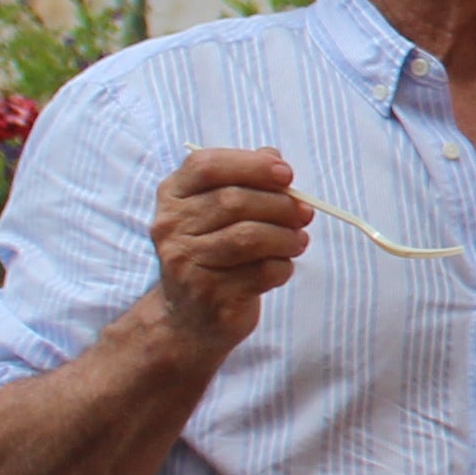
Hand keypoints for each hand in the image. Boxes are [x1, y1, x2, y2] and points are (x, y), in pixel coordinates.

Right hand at [144, 149, 312, 357]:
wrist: (189, 317)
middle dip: (280, 205)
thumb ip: (245, 178)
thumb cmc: (213, 251)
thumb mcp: (219, 210)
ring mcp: (187, 264)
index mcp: (172, 197)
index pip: (206, 166)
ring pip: (250, 237)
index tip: (286, 174)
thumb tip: (273, 157)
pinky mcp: (211, 296)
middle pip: (234, 200)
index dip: (251, 165)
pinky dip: (283, 266)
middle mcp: (171, 228)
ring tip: (298, 241)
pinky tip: (282, 266)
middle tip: (303, 213)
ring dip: (286, 236)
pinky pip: (262, 272)